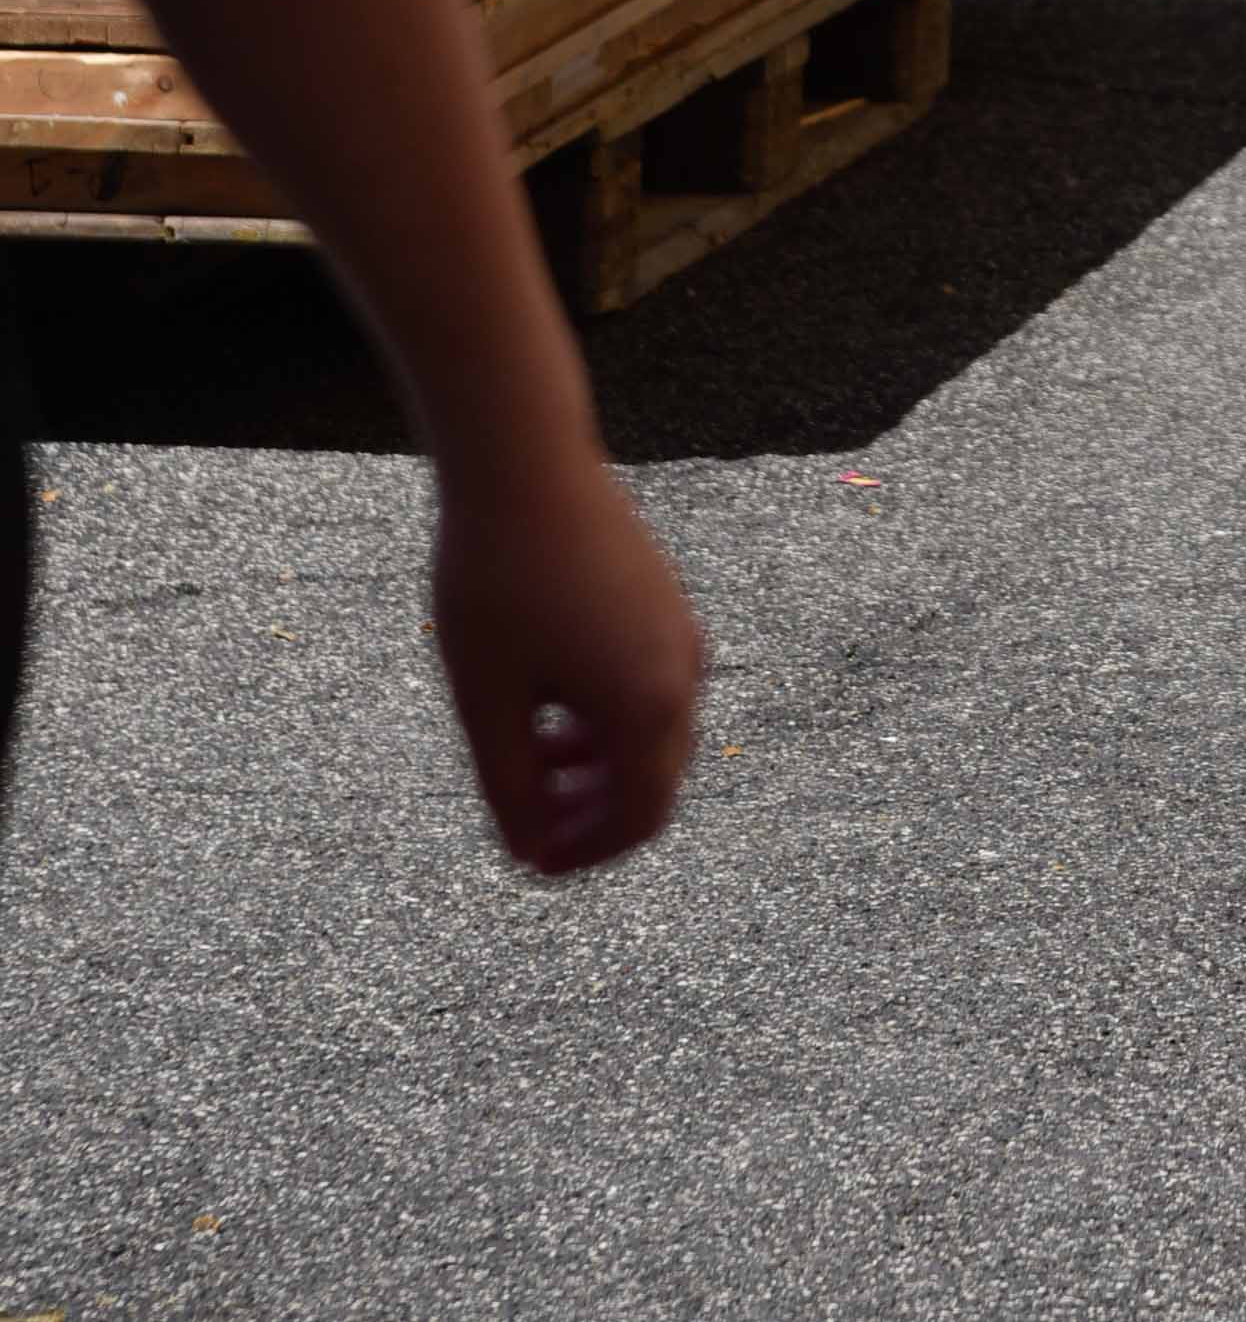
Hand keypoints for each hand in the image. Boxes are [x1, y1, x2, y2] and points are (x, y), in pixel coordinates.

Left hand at [431, 448, 702, 876]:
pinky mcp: (665, 599)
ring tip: (531, 758)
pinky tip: (549, 699)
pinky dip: (610, 716)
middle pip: (653, 781)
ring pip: (653, 731)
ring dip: (600, 765)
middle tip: (527, 820)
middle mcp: (682, 671)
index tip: (530, 860)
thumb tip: (529, 854)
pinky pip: (653, 684)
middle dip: (592, 815)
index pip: (638, 820)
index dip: (585, 856)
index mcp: (647, 705)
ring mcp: (679, 629)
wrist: (523, 462)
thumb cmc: (496, 581)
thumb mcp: (487, 702)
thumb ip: (510, 790)